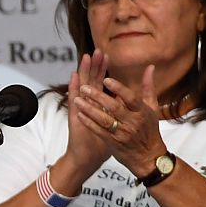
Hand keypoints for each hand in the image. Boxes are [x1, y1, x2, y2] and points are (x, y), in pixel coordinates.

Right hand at [62, 50, 112, 178]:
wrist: (89, 156)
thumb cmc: (105, 141)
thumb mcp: (116, 123)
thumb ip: (123, 109)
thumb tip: (132, 100)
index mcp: (98, 104)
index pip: (100, 81)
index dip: (103, 68)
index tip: (107, 55)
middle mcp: (88, 103)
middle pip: (91, 80)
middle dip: (95, 65)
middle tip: (98, 50)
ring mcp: (80, 108)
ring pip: (82, 85)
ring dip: (84, 71)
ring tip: (86, 57)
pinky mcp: (75, 115)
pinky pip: (74, 99)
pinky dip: (73, 87)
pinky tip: (74, 75)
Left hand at [72, 64, 166, 177]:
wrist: (148, 157)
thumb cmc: (150, 130)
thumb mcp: (152, 108)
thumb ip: (148, 87)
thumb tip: (150, 67)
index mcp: (142, 112)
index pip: (130, 98)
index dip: (118, 88)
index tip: (105, 79)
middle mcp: (132, 122)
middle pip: (114, 107)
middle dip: (98, 97)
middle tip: (84, 87)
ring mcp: (122, 133)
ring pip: (104, 119)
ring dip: (89, 109)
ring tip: (77, 100)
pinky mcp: (113, 143)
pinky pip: (99, 131)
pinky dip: (89, 123)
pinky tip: (79, 114)